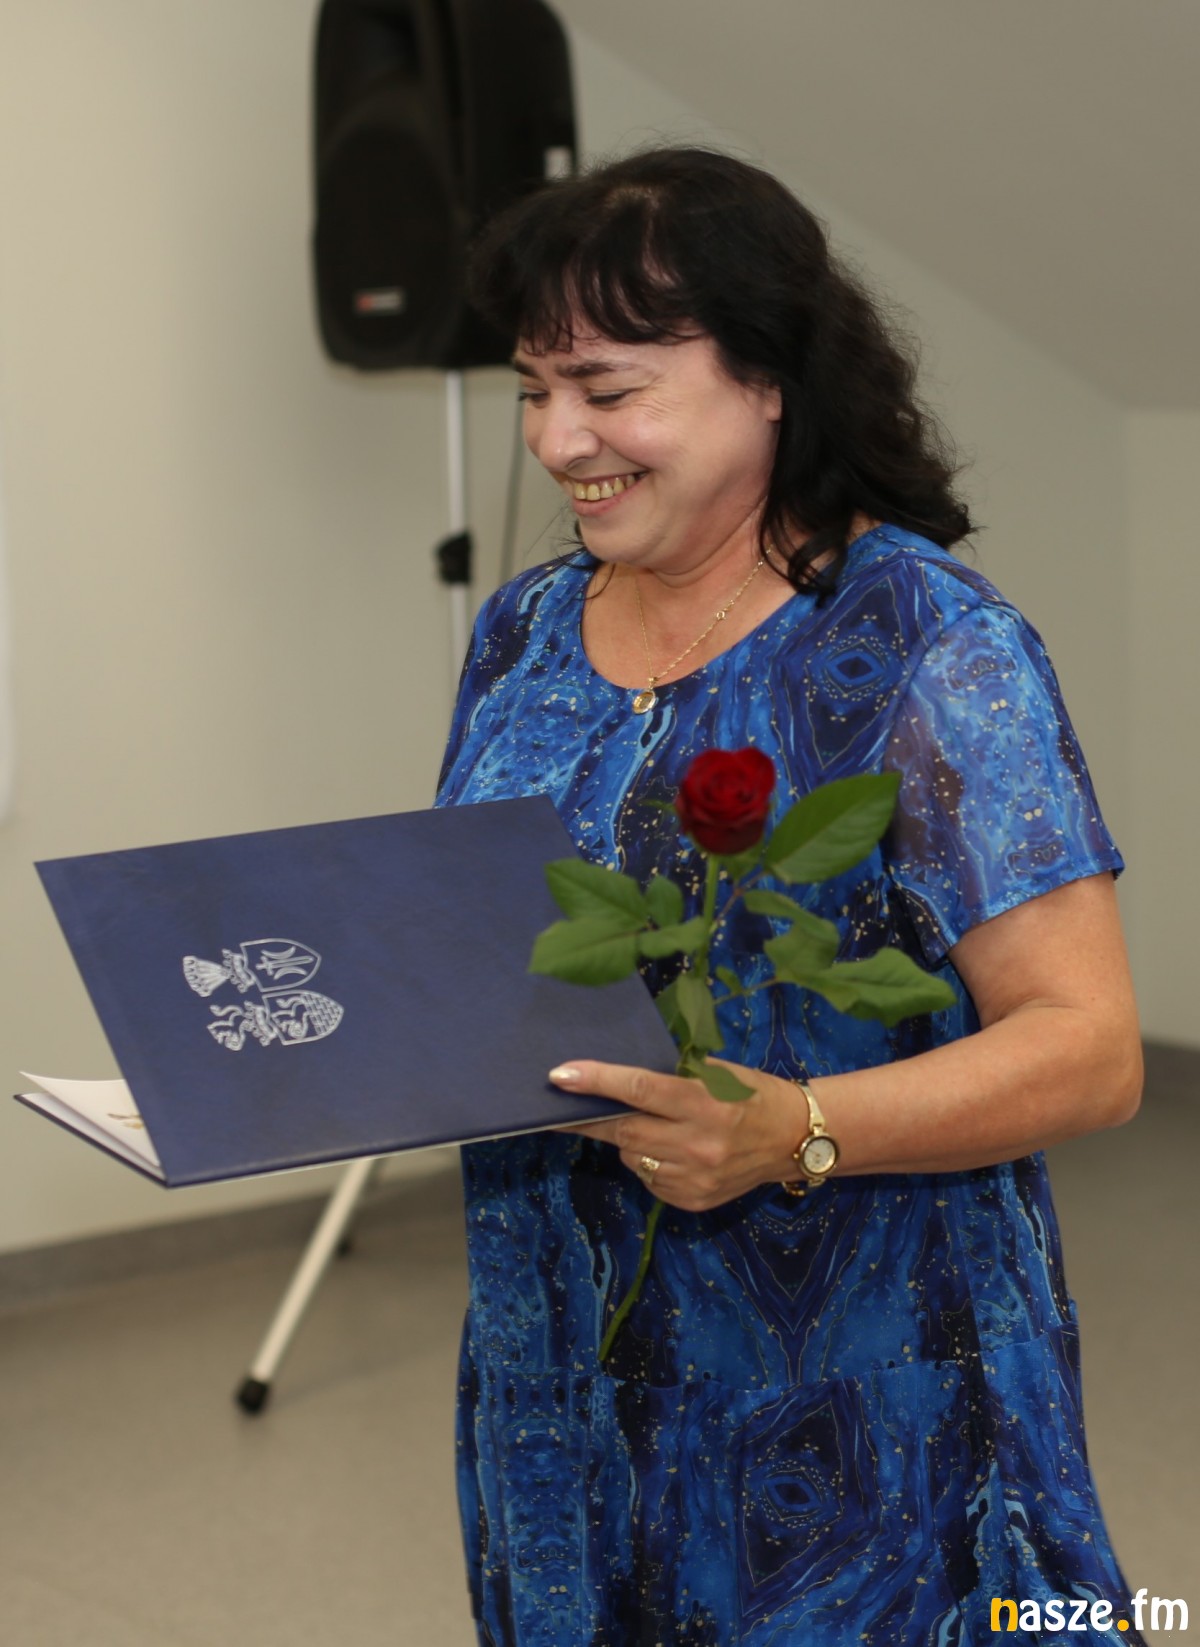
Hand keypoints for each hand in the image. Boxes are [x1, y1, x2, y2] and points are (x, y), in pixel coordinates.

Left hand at [548, 1059, 806, 1211]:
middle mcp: (698, 1144)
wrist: (794, 1139)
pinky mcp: (692, 1201)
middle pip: (624, 1129)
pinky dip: (647, 1161)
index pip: (639, 1089)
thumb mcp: (717, 1072)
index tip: (559, 1076)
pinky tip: (669, 1149)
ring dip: (626, 1139)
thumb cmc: (750, 1093)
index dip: (596, 1082)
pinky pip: (648, 1178)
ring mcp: (695, 1178)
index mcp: (704, 1102)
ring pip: (631, 1157)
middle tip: (561, 1105)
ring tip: (647, 1124)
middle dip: (589, 1117)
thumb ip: (670, 1074)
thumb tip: (614, 1076)